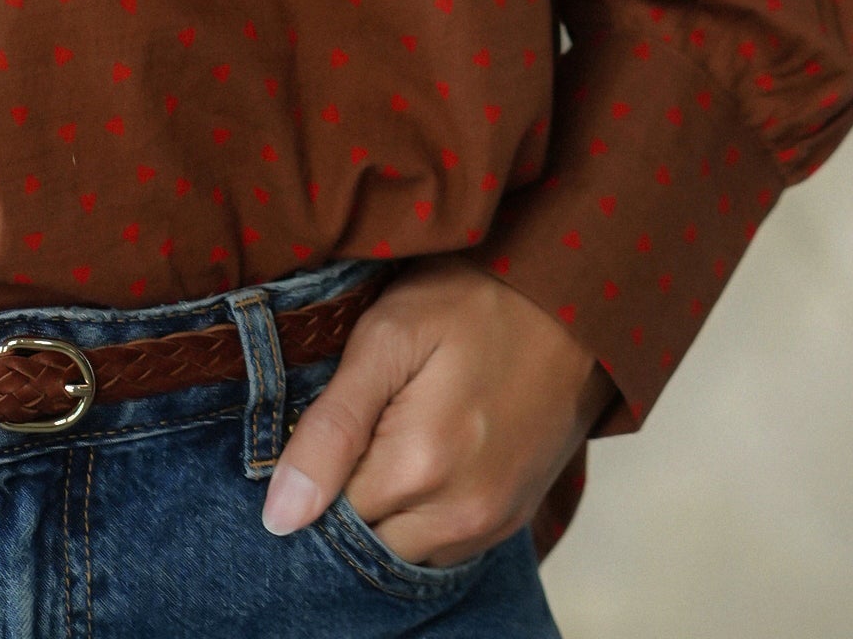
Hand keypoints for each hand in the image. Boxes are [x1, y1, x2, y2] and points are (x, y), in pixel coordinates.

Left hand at [260, 254, 613, 566]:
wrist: (573, 302)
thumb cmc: (471, 302)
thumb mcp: (387, 338)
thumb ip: (331, 428)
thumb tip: (279, 516)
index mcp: (420, 468)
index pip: (328, 515)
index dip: (316, 471)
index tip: (329, 422)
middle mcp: (460, 517)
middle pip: (367, 538)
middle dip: (349, 493)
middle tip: (361, 422)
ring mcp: (491, 525)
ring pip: (404, 550)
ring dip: (387, 509)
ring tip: (393, 436)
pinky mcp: (512, 521)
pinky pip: (444, 548)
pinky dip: (422, 515)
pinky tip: (424, 457)